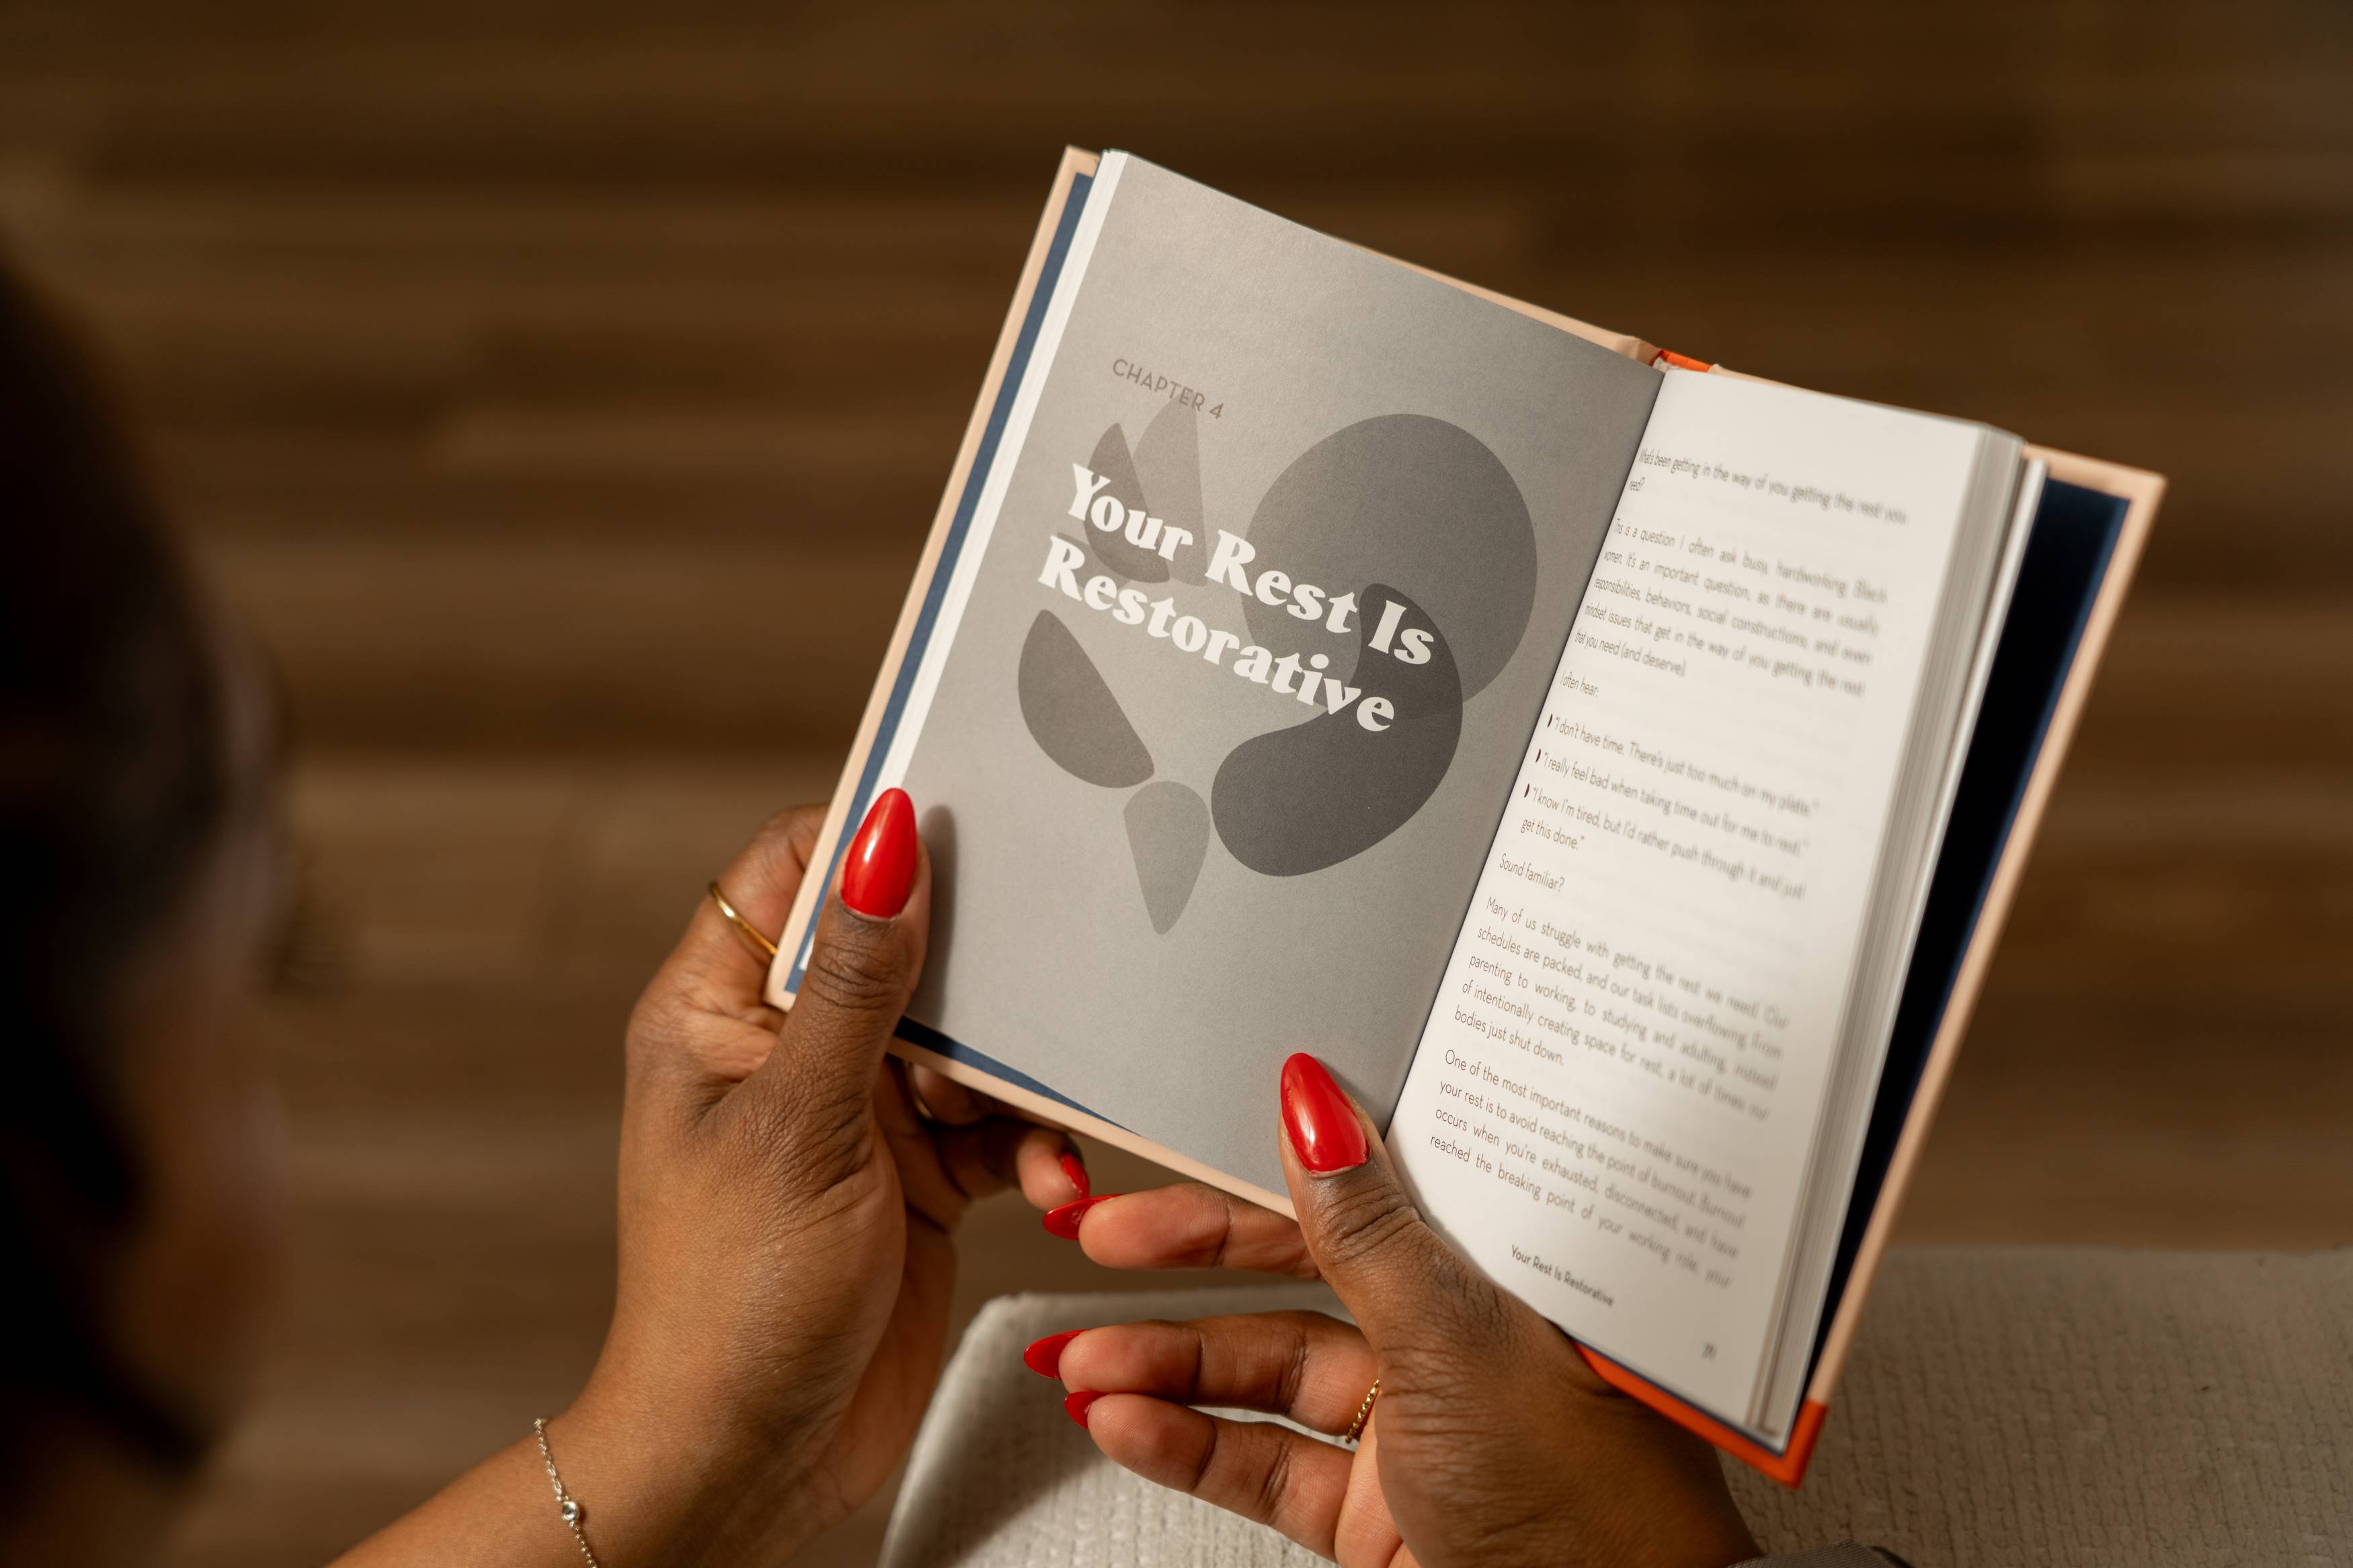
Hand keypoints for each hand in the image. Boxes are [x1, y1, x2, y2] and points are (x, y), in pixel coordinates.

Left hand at [336, 791, 1086, 1565]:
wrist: (754, 1461)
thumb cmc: (731, 1302)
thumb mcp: (800, 1124)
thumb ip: (856, 982)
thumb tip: (884, 837)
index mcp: (719, 1012)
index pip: (793, 869)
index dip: (872, 835)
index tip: (967, 814)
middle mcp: (790, 1049)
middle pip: (901, 945)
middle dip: (977, 968)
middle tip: (1037, 974)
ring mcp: (860, 1112)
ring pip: (968, 1038)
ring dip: (1016, 1077)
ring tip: (1026, 1122)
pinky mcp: (921, 1175)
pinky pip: (1000, 1124)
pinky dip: (1034, 1147)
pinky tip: (1053, 1184)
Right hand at [1034, 1053, 1756, 1567]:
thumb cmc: (1589, 1505)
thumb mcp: (1458, 1338)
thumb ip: (1369, 1227)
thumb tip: (1315, 1105)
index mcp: (1508, 1272)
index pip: (1373, 1185)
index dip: (1270, 1162)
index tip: (1187, 1142)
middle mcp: (1465, 1341)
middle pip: (1303, 1271)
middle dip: (1190, 1256)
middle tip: (1104, 1235)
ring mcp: (1418, 1432)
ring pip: (1268, 1373)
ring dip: (1165, 1366)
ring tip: (1081, 1359)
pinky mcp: (1378, 1514)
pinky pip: (1264, 1460)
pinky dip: (1188, 1443)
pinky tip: (1125, 1421)